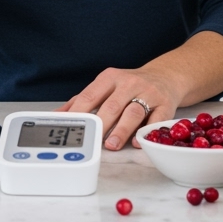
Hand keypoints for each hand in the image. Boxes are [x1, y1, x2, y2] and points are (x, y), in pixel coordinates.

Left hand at [58, 67, 182, 150]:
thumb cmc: (129, 86)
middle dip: (101, 123)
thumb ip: (82, 100)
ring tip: (112, 144)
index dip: (80, 112)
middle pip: (112, 105)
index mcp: (110, 78)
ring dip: (122, 129)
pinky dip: (146, 131)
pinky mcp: (165, 104)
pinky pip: (156, 119)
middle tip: (92, 140)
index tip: (71, 127)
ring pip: (133, 112)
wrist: (165, 77)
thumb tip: (57, 115)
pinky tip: (138, 142)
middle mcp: (129, 83)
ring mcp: (148, 93)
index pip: (90, 95)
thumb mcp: (105, 86)